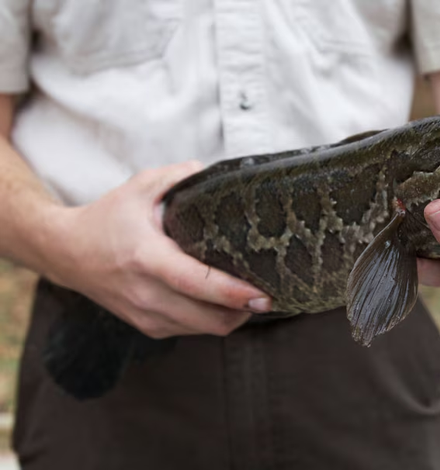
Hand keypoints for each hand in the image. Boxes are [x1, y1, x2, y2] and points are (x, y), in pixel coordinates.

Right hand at [45, 161, 271, 337]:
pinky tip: (221, 302)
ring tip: (248, 297)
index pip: (196, 283)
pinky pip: (192, 331)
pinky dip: (212, 320)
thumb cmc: (107, 218)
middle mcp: (147, 293)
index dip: (233, 293)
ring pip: (205, 329)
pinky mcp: (148, 327)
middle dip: (245, 311)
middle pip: (210, 319)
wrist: (66, 253)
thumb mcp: (139, 187)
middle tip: (268, 295)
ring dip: (232, 317)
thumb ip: (179, 176)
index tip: (263, 295)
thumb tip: (214, 172)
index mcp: (147, 258)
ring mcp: (146, 315)